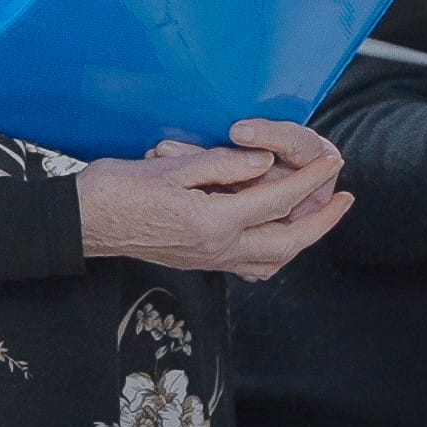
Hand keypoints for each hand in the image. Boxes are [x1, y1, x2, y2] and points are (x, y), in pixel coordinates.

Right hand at [78, 118, 350, 279]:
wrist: (81, 223)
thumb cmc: (117, 190)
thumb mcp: (171, 166)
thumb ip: (223, 165)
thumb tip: (264, 162)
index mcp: (213, 221)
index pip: (277, 199)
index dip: (310, 178)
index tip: (332, 161)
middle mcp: (216, 248)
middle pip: (287, 242)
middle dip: (321, 222)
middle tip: (345, 199)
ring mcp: (207, 259)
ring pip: (272, 259)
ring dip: (301, 239)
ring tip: (318, 217)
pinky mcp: (198, 261)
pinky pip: (250, 264)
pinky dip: (273, 251)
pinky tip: (275, 234)